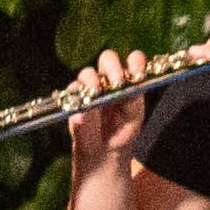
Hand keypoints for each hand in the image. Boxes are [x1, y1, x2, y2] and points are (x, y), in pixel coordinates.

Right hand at [58, 48, 152, 197]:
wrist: (104, 150)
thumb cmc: (122, 129)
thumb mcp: (134, 116)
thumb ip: (133, 100)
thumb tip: (129, 88)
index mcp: (128, 79)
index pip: (133, 60)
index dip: (136, 62)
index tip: (137, 72)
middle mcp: (109, 78)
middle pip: (107, 58)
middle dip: (112, 66)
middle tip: (117, 81)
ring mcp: (91, 86)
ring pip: (87, 73)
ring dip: (91, 80)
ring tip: (95, 92)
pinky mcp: (75, 98)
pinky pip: (72, 93)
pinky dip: (76, 102)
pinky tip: (82, 114)